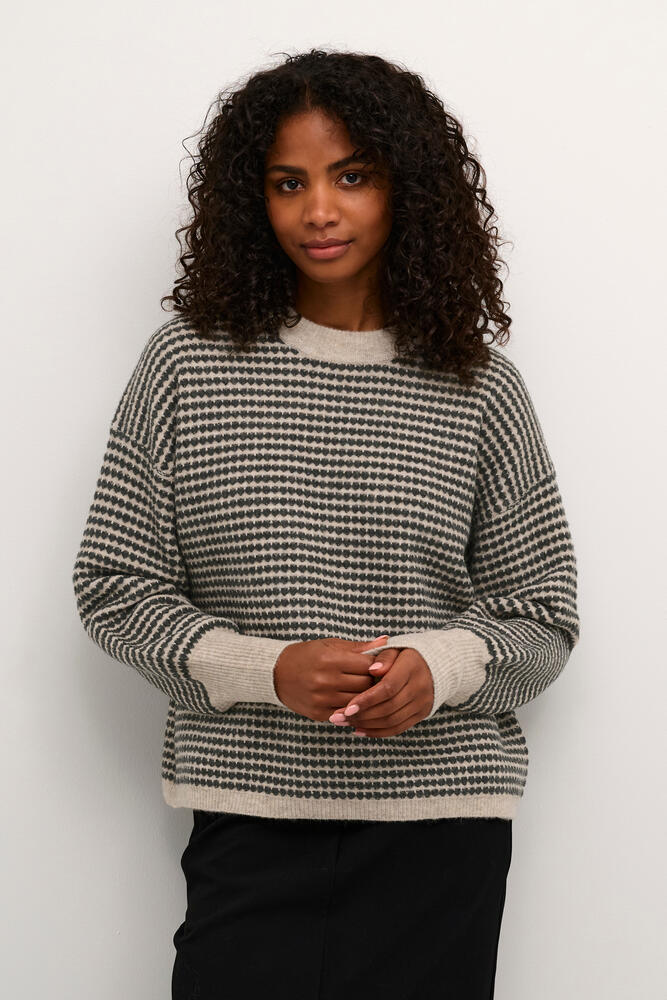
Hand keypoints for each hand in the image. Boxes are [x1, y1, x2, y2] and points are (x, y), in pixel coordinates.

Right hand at [273, 635, 388, 721]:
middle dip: (374, 682)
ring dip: (366, 697)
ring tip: (367, 690)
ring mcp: (321, 699)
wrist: (276, 673)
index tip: (381, 665)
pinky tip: (354, 702)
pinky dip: (353, 708)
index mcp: (330, 659)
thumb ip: (359, 647)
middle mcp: (325, 680)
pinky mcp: (319, 713)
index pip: (368, 665)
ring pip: (359, 702)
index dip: (378, 666)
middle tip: (376, 678)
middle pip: (366, 685)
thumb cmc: (307, 655)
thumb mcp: (330, 644)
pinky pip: (346, 714)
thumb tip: (386, 642)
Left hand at [329, 647, 433, 736]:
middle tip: (339, 718)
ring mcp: (423, 702)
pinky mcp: (422, 713)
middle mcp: (420, 686)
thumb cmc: (405, 655)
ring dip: (367, 725)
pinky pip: (398, 728)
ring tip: (346, 723)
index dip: (367, 699)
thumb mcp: (394, 648)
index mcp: (412, 667)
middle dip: (362, 715)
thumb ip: (382, 656)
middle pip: (389, 708)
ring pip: (392, 721)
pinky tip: (360, 729)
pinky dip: (378, 732)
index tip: (347, 707)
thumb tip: (372, 670)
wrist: (435, 663)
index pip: (388, 688)